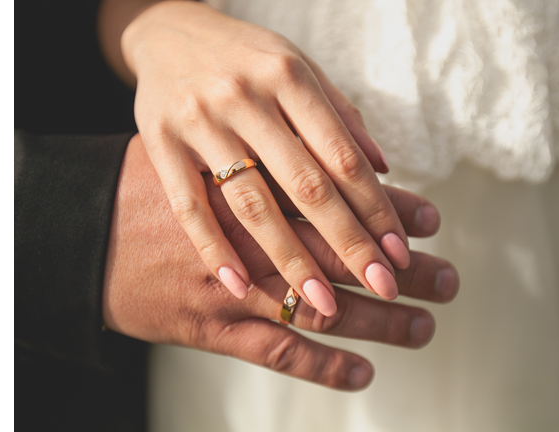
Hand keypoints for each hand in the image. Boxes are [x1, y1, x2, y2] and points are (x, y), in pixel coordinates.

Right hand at [102, 134, 458, 389]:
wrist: (83, 234)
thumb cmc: (152, 189)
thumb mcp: (208, 153)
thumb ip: (268, 156)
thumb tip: (346, 155)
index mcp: (249, 184)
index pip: (334, 199)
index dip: (386, 212)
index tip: (428, 221)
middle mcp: (247, 235)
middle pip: (338, 253)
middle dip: (398, 269)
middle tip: (446, 278)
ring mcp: (231, 286)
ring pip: (318, 307)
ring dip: (377, 320)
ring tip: (423, 325)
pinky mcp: (210, 328)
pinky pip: (274, 351)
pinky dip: (322, 365)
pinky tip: (362, 372)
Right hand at [108, 0, 408, 316]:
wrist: (165, 32)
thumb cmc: (246, 57)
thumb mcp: (298, 69)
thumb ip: (340, 118)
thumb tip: (383, 168)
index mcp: (289, 76)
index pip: (343, 156)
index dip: (376, 208)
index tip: (399, 252)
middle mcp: (246, 97)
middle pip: (306, 184)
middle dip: (348, 243)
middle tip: (382, 288)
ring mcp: (199, 121)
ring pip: (251, 202)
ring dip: (290, 259)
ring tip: (322, 303)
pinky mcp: (159, 143)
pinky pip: (190, 206)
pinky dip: (214, 249)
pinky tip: (242, 286)